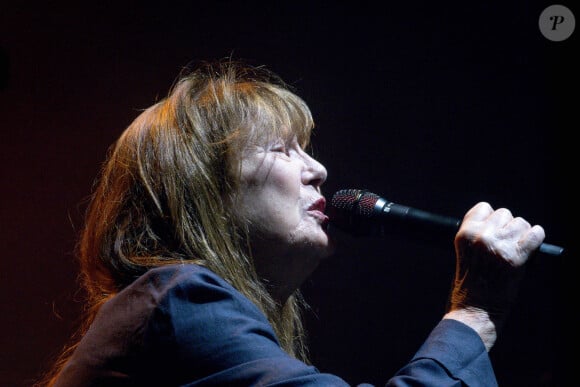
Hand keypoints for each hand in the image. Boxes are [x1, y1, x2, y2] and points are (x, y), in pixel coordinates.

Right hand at [444, 202, 544, 349]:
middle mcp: (481, 237)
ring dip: (521, 233)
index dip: (491, 218)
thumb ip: (477, 235)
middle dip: (507, 227)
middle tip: (506, 244)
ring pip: (520, 223)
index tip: (494, 230)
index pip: (484, 208)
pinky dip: (536, 238)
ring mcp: (500, 246)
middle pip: (504, 214)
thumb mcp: (464, 253)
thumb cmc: (468, 285)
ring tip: (517, 248)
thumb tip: (501, 221)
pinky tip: (533, 244)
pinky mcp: (516, 259)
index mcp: (465, 234)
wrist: (474, 311)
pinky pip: (535, 235)